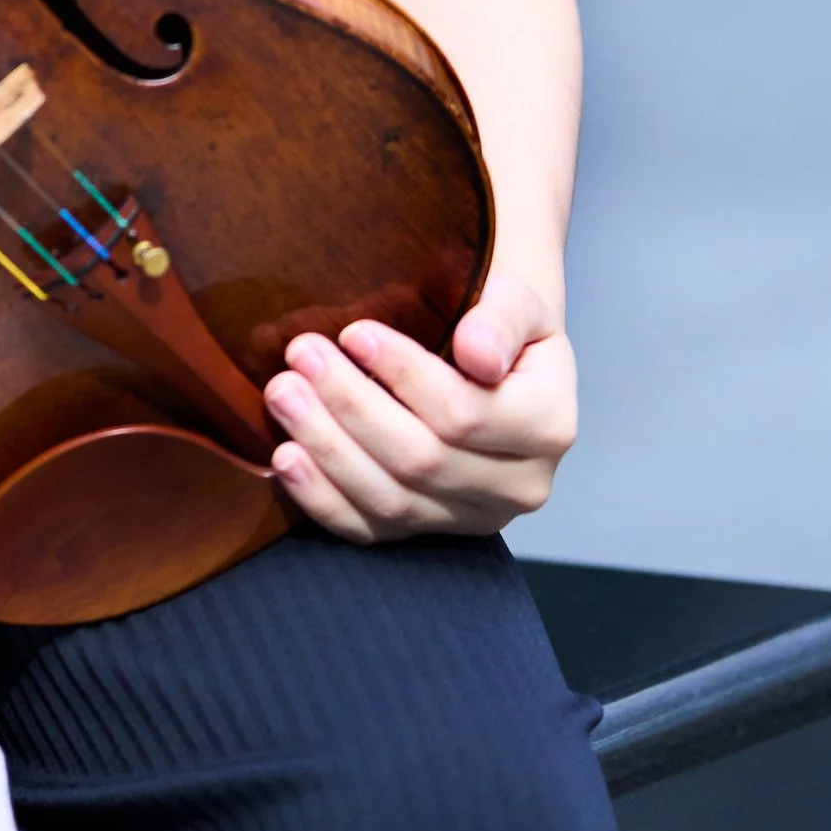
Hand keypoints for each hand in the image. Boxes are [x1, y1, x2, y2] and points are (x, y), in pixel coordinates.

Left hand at [262, 272, 575, 543]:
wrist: (495, 355)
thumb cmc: (499, 322)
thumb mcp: (518, 301)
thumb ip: (502, 319)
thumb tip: (479, 355)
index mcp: (547, 427)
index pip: (466, 414)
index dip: (404, 376)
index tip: (354, 333)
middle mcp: (518, 486)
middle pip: (421, 459)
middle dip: (351, 405)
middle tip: (301, 355)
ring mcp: (471, 517)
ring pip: (391, 498)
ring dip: (327, 447)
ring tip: (282, 393)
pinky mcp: (426, 529)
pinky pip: (370, 529)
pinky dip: (322, 498)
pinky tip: (285, 458)